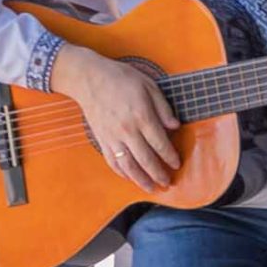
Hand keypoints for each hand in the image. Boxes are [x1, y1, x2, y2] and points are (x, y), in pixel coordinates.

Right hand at [53, 45, 179, 189]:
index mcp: (141, 116)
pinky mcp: (101, 139)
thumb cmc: (121, 78)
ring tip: (151, 188)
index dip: (170, 156)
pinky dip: (121, 172)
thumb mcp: (149, 86)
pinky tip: (129, 178)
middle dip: (158, 173)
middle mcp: (126, 130)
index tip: (177, 164)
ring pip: (128, 165)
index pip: (160, 143)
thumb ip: (163, 108)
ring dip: (140, 179)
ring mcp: (112, 137)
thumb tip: (175, 126)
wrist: (89, 78)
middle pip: (145, 159)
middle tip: (168, 182)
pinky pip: (111, 161)